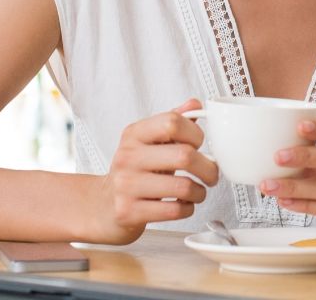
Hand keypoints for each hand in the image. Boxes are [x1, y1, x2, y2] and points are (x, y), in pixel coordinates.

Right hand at [93, 99, 218, 243]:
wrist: (103, 206)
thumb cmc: (136, 171)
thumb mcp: (150, 141)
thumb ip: (173, 121)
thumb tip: (194, 104)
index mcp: (134, 134)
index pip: (173, 122)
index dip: (196, 134)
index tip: (200, 145)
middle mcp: (128, 157)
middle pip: (184, 156)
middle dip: (208, 168)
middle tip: (212, 174)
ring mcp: (126, 185)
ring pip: (183, 187)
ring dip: (200, 192)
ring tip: (198, 192)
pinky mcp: (128, 212)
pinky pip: (174, 210)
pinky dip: (188, 209)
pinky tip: (183, 204)